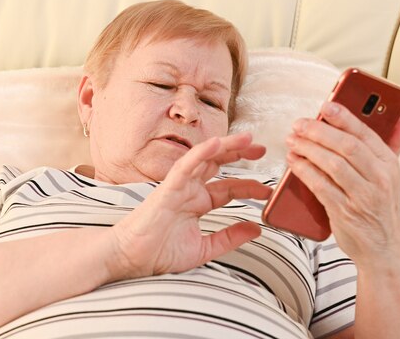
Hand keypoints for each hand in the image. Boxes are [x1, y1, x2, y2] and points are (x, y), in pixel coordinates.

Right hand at [110, 132, 271, 279]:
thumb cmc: (160, 253)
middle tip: (261, 149)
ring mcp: (178, 186)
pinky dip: (200, 153)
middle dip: (239, 155)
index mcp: (197, 203)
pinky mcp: (167, 188)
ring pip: (205, 159)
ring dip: (225, 146)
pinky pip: (184, 166)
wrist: (132, 259)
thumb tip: (256, 230)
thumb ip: (229, 238)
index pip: (228, 188)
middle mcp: (189, 190)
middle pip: (218, 165)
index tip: (267, 191)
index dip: (248, 186)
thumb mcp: (205, 248)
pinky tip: (217, 143)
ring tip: (247, 139)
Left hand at [284, 102, 399, 265]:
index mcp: (389, 165)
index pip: (365, 133)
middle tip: (299, 125)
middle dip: (319, 132)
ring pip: (332, 165)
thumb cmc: (380, 208)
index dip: (343, 117)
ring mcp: (362, 197)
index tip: (325, 106)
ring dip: (308, 149)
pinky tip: (294, 162)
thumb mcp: (391, 176)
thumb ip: (393, 145)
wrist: (383, 248)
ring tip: (292, 141)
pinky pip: (320, 186)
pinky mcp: (345, 213)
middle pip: (346, 146)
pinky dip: (304, 171)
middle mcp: (379, 179)